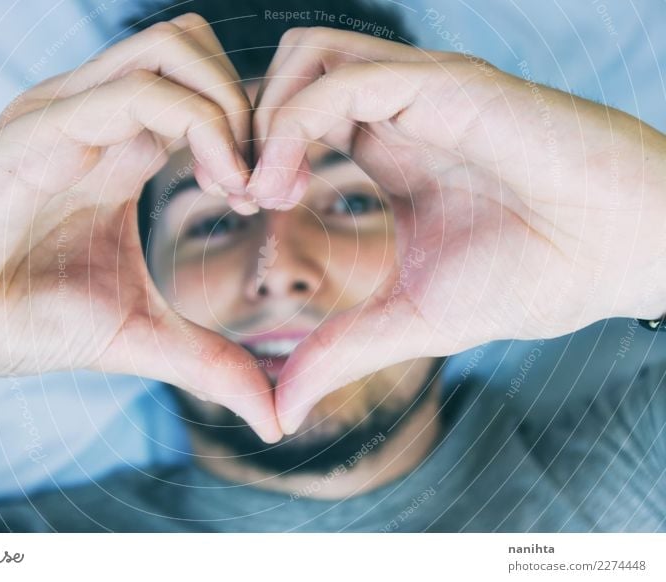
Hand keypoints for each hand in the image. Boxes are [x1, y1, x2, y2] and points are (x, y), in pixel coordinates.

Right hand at [0, 14, 281, 441]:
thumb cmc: (16, 318)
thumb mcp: (138, 338)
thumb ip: (210, 365)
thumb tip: (275, 418)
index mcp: (121, 152)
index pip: (206, 92)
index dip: (257, 134)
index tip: (271, 199)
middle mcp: (97, 120)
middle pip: (196, 47)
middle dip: (253, 107)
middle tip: (265, 185)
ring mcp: (67, 117)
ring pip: (173, 48)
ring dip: (231, 109)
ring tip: (240, 186)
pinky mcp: (38, 133)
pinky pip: (134, 93)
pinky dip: (199, 125)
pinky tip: (218, 184)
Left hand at [248, 27, 665, 432]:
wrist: (623, 255)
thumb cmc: (535, 277)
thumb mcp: (411, 320)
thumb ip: (341, 350)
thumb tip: (282, 409)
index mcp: (390, 144)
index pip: (296, 112)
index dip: (255, 151)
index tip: (243, 206)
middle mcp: (399, 106)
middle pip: (289, 70)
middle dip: (243, 124)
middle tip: (238, 193)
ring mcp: (422, 88)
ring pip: (307, 55)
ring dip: (264, 116)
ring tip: (261, 190)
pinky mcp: (448, 86)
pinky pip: (346, 80)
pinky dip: (296, 123)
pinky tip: (284, 185)